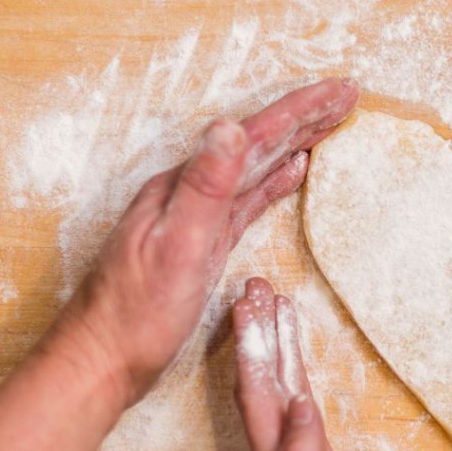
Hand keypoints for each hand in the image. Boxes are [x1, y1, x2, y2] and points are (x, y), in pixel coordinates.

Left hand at [46, 79, 358, 409]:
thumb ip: (204, 187)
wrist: (104, 358)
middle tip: (347, 97)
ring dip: (293, 143)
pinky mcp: (204, 244)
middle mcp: (190, 193)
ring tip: (327, 125)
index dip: (300, 111)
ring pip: (255, 168)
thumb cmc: (135, 313)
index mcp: (185, 186)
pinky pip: (247, 200)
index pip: (253, 136)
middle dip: (303, 117)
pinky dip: (273, 182)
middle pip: (256, 143)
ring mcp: (196, 218)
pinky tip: (290, 174)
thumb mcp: (176, 246)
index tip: (342, 92)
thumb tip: (230, 128)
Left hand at [203, 277, 398, 450]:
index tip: (252, 293)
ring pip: (279, 400)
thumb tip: (299, 401)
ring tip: (278, 313)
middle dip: (259, 334)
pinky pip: (299, 422)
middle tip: (258, 285)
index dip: (254, 341)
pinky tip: (301, 379)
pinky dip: (296, 388)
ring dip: (275, 355)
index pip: (259, 390)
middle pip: (262, 386)